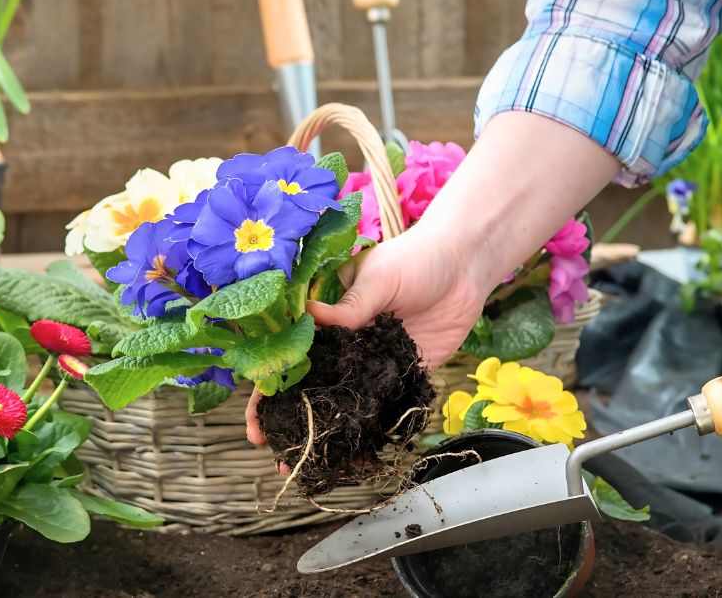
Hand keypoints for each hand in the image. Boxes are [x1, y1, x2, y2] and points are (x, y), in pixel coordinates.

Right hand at [246, 223, 495, 445]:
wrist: (466, 267)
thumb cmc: (415, 259)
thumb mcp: (378, 277)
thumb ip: (350, 304)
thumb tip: (309, 316)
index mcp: (326, 313)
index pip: (289, 350)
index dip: (268, 381)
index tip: (255, 413)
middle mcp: (343, 342)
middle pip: (307, 383)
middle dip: (286, 416)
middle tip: (268, 446)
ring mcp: (370, 361)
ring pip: (339, 401)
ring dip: (322, 430)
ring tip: (302, 462)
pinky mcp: (401, 374)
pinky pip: (381, 407)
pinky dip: (367, 430)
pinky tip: (353, 456)